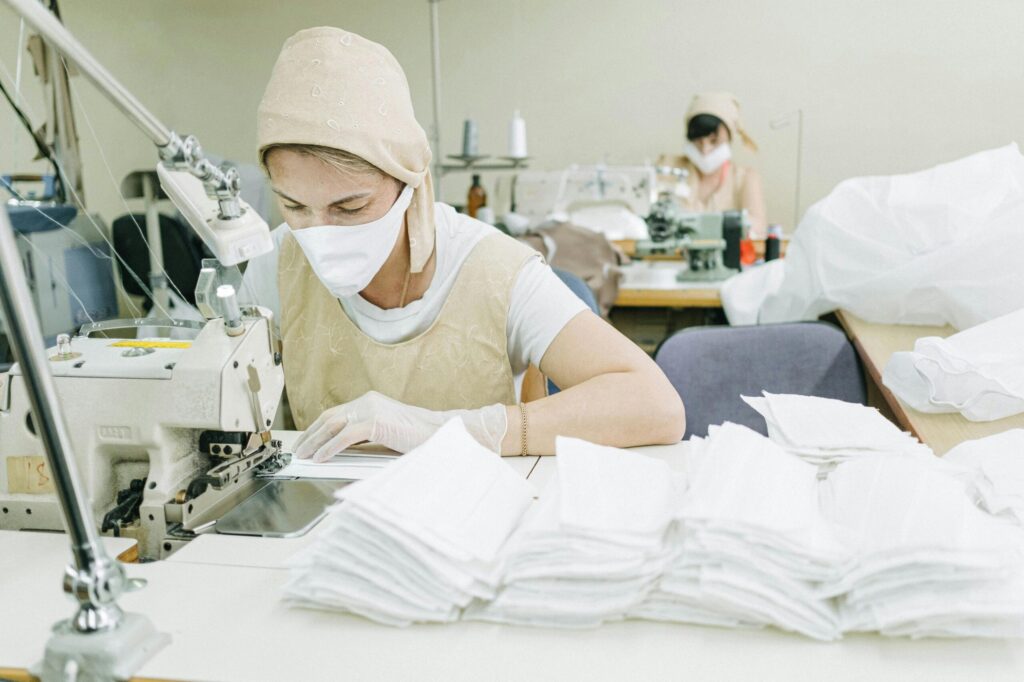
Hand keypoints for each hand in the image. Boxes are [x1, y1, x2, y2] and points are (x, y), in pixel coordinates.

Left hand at [292, 391, 507, 460]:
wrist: (442, 433)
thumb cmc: (420, 437)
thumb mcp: (387, 434)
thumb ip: (367, 437)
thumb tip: (342, 449)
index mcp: (371, 401)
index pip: (335, 413)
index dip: (317, 428)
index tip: (306, 441)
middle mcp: (368, 401)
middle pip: (329, 417)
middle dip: (310, 435)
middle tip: (298, 450)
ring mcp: (371, 409)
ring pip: (332, 425)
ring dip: (315, 442)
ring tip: (304, 455)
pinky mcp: (376, 422)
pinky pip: (344, 436)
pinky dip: (329, 447)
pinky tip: (321, 458)